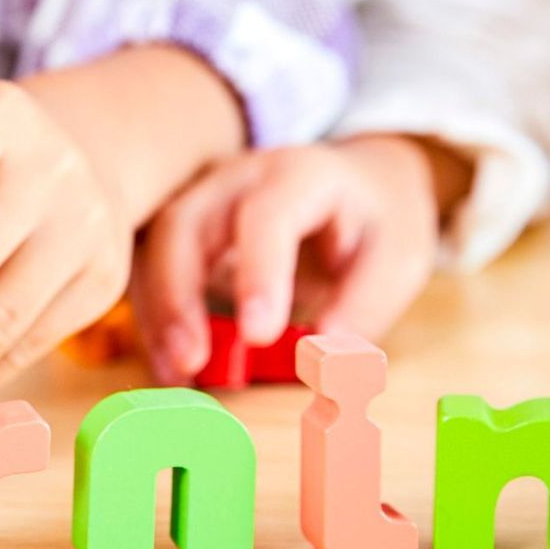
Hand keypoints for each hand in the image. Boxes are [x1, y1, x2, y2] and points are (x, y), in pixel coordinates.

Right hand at [133, 134, 459, 384]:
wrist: (359, 185)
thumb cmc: (377, 223)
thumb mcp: (398, 259)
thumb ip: (363, 305)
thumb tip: (320, 358)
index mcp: (301, 174)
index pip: (268, 214)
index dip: (259, 273)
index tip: (260, 335)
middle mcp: (238, 178)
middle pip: (185, 223)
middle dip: (178, 294)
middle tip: (191, 361)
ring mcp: (202, 201)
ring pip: (154, 247)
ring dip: (158, 314)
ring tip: (176, 374)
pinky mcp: (184, 232)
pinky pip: (151, 270)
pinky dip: (155, 321)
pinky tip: (171, 367)